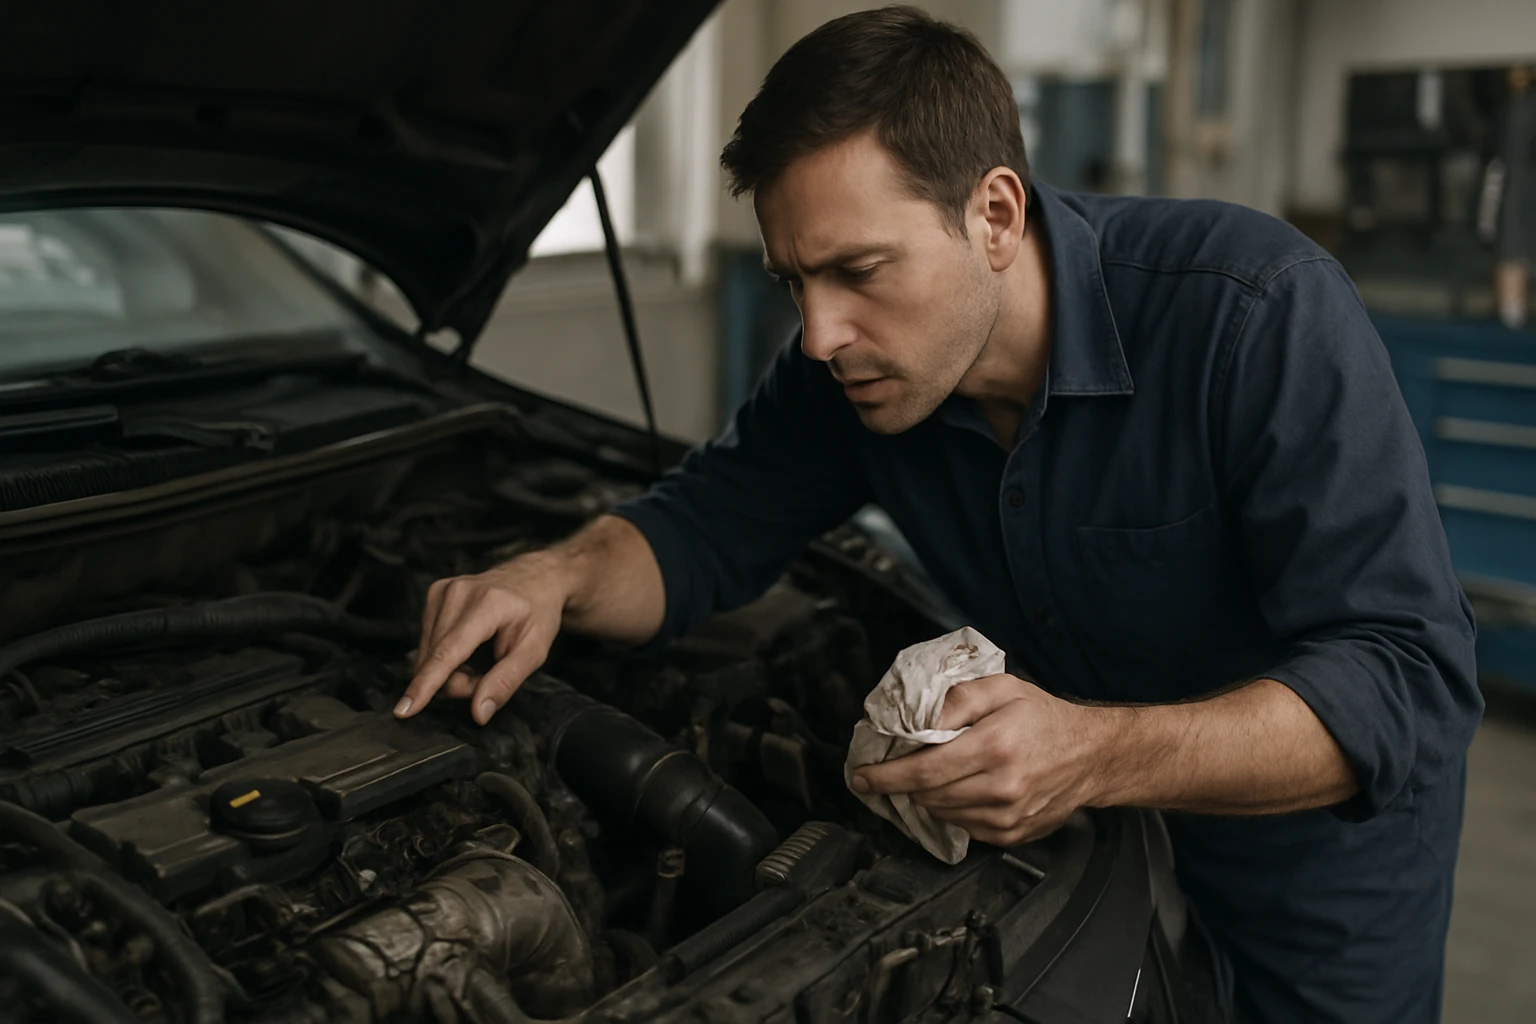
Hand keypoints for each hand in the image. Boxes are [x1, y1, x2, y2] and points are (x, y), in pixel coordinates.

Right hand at [395, 553, 571, 724]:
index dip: (426, 684)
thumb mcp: (534, 652)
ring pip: (428, 656)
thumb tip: (478, 714)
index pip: (448, 652)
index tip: (403, 710)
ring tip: (480, 657)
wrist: (532, 578)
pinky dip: (445, 657)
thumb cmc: (537, 615)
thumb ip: (506, 682)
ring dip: (451, 670)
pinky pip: (427, 645)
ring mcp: (441, 591)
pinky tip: (467, 647)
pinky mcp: (432, 594)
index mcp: (486, 604)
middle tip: (488, 675)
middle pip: (437, 661)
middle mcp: (457, 593)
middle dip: (460, 681)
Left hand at [849, 674, 1112, 846]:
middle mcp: (1000, 787)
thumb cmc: (1043, 718)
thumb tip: (918, 719)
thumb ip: (958, 699)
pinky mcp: (1011, 835)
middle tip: (893, 767)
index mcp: (994, 747)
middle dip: (902, 783)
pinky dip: (951, 809)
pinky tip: (960, 788)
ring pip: (941, 813)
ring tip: (933, 773)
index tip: (861, 777)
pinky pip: (963, 827)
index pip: (923, 771)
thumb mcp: (1002, 689)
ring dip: (926, 795)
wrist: (1091, 756)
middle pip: (927, 795)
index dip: (885, 776)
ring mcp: (1006, 817)